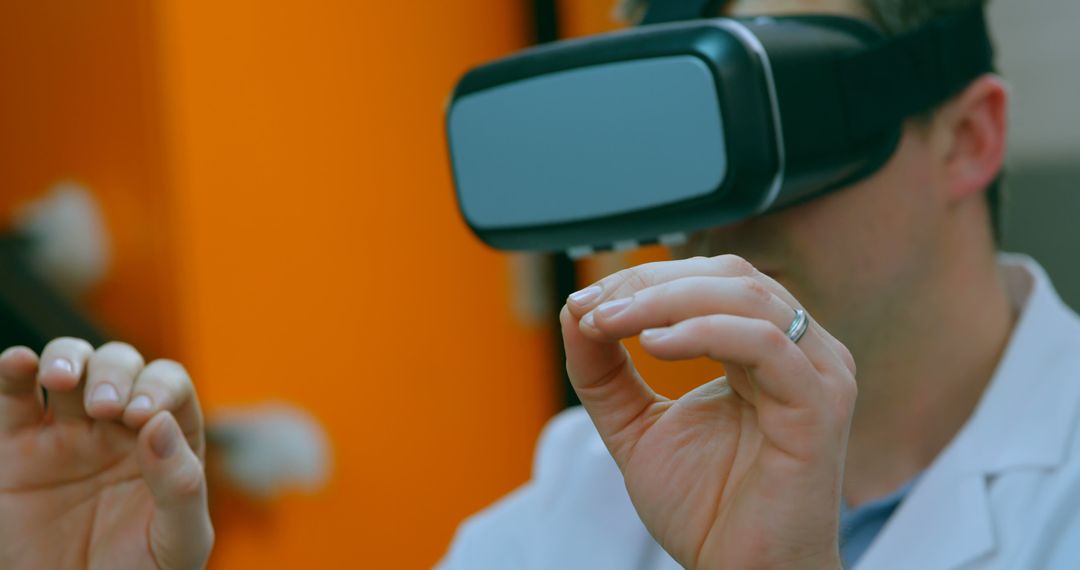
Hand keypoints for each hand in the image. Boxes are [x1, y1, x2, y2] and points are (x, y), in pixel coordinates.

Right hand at [0, 339, 212, 568]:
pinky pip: (12, 397)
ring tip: (61, 379)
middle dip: (115, 374)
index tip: (142, 416)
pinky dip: (13, 369)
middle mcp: (118, 425)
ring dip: (68, 358)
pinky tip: (18, 361)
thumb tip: (159, 423)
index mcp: (166, 440)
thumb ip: (180, 485)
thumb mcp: (179, 541)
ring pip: (70, 365)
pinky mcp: (16, 447)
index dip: (158, 387)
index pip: (169, 386)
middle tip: (105, 408)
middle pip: (121, 366)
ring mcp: (66, 432)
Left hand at [562, 255, 856, 569]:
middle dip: (650, 282)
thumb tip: (575, 310)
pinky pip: (764, 343)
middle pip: (728, 276)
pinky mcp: (819, 407)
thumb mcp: (636, 426)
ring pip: (745, 298)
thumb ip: (605, 372)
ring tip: (611, 322)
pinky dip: (703, 332)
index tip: (583, 304)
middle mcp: (799, 352)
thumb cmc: (704, 507)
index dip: (644, 279)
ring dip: (665, 301)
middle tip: (593, 307)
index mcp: (765, 348)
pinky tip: (654, 344)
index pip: (709, 281)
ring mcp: (816, 375)